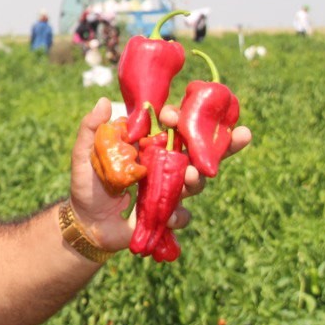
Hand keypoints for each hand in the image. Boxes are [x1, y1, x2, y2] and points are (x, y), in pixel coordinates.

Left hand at [67, 97, 251, 253]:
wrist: (87, 223)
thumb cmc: (87, 185)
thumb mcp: (84, 156)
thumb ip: (90, 129)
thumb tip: (104, 101)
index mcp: (149, 146)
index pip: (172, 127)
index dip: (179, 119)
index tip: (172, 115)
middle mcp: (166, 165)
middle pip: (199, 151)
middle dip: (223, 142)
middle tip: (241, 134)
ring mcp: (170, 189)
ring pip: (197, 181)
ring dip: (198, 178)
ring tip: (192, 176)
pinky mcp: (169, 214)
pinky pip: (183, 214)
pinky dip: (178, 215)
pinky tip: (168, 216)